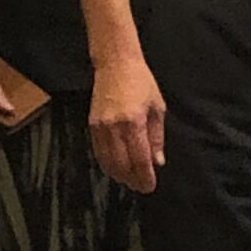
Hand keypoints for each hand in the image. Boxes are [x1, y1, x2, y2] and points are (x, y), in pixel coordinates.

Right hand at [90, 57, 165, 193]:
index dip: (145, 176)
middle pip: (122, 165)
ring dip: (119, 174)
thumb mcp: (157, 107)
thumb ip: (157, 137)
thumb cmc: (141, 82)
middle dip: (132, 179)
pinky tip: (116, 167)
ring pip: (108, 161)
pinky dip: (107, 163)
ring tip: (129, 179)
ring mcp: (100, 127)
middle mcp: (115, 127)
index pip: (140, 159)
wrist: (116, 64)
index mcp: (134, 122)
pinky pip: (98, 152)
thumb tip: (158, 161)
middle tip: (141, 186)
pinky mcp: (92, 125)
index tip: (150, 186)